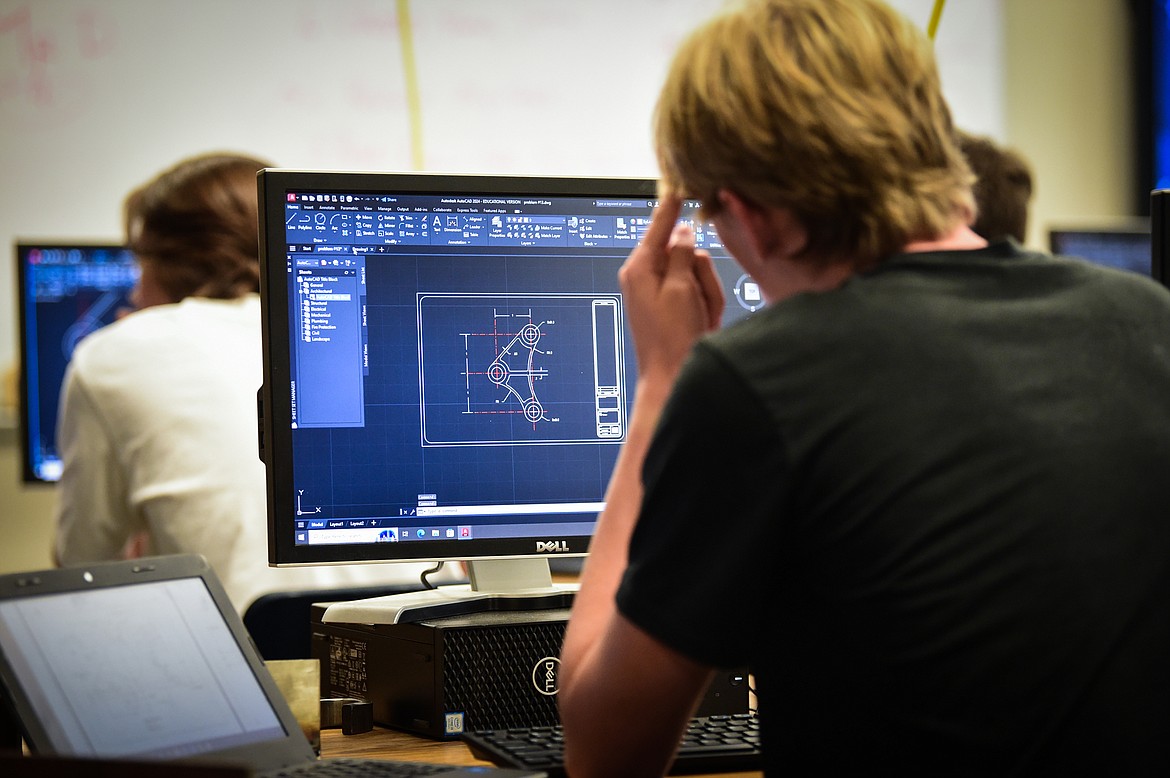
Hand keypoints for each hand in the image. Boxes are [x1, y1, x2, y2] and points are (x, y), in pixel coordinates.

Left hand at [618, 193, 723, 387]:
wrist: (674, 378)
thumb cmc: (671, 339)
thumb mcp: (681, 290)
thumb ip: (683, 255)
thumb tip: (683, 230)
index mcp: (640, 269)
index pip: (659, 226)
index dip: (672, 206)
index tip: (677, 183)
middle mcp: (647, 277)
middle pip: (686, 251)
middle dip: (700, 273)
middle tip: (698, 300)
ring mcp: (662, 292)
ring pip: (698, 271)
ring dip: (706, 293)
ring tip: (699, 317)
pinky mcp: (674, 305)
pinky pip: (699, 291)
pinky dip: (706, 305)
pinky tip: (701, 323)